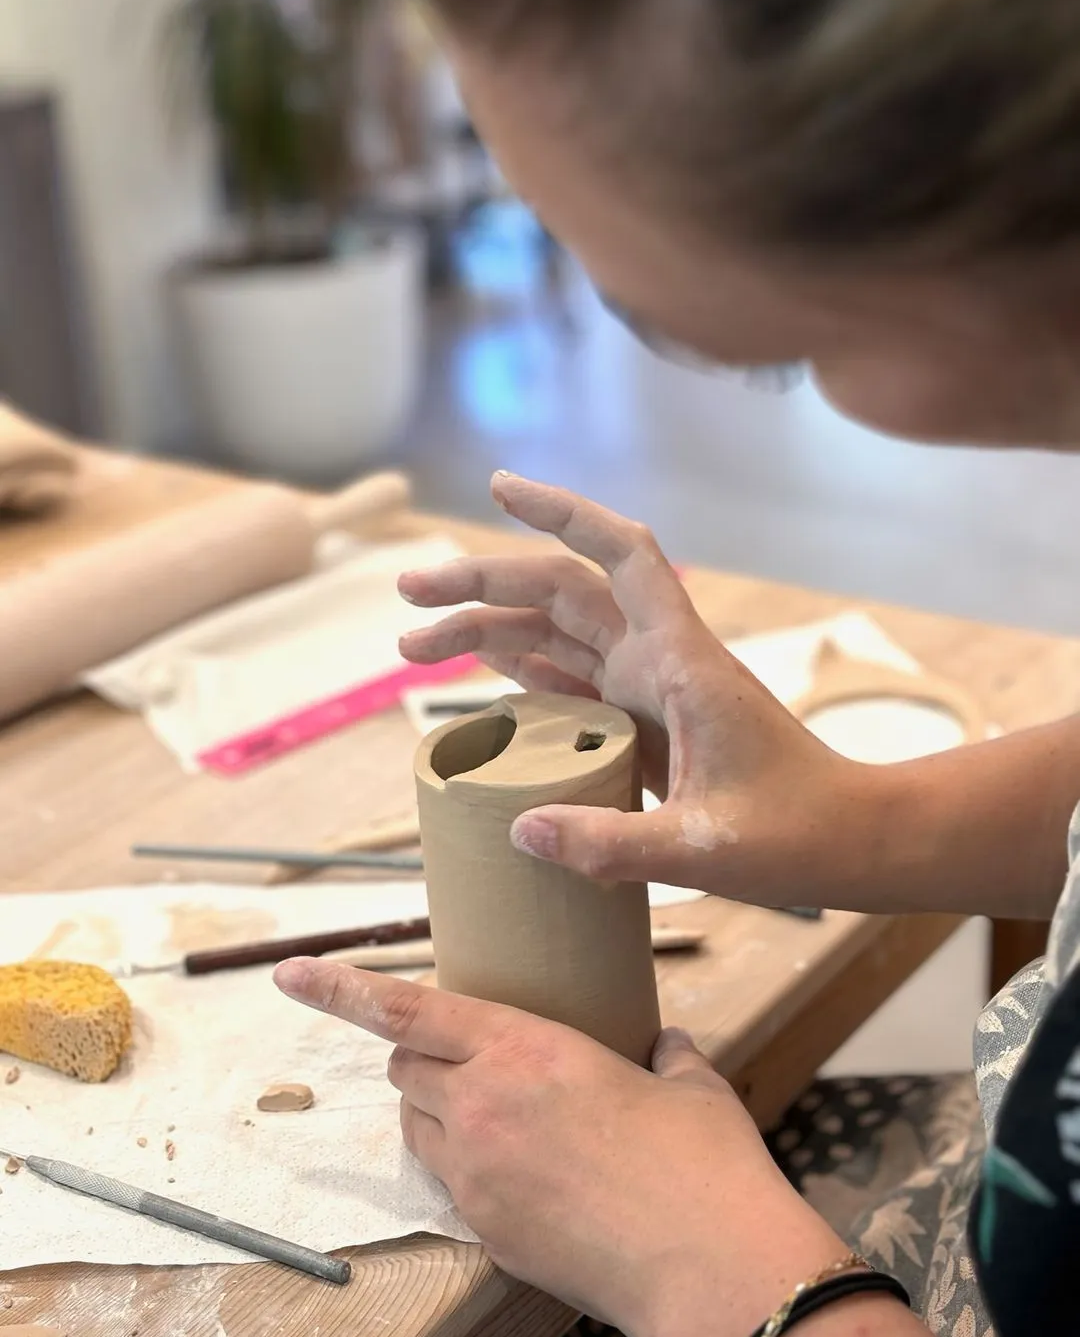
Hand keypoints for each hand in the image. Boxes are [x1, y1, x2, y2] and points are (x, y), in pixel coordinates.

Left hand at [274, 958, 846, 1336]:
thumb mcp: (687, 1083)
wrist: (706, 1270)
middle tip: (474, 1060)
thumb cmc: (702, 1166)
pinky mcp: (485, 1232)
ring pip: (417, 1125)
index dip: (340, 987)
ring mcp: (476, 1176)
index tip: (291, 971)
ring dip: (439, 1110)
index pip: (407, 1009)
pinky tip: (531, 1177)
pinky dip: (468, 1166)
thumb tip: (663, 1045)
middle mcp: (482, 1106)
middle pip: (405, 1066)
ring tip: (505, 1119)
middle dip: (423, 1054)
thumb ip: (662, 1051)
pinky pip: (449, 1182)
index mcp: (525, 1049)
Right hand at [400, 473, 872, 907]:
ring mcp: (650, 691)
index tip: (499, 487)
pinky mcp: (646, 725)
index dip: (562, 512)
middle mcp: (661, 661)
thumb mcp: (706, 848)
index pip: (619, 556)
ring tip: (413, 644)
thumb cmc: (801, 832)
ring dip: (488, 630)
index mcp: (681, 662)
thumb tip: (521, 830)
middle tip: (406, 596)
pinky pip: (571, 684)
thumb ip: (614, 844)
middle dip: (482, 584)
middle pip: (561, 593)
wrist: (855, 840)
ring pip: (557, 636)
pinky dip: (522, 671)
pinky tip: (482, 673)